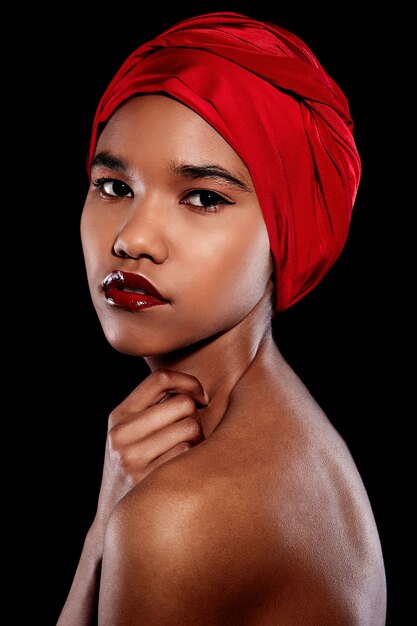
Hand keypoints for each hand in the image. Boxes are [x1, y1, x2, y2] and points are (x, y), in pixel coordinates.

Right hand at [90, 368, 207, 549]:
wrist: (114, 522)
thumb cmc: (136, 468)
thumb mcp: (130, 434)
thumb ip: (153, 408)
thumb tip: (194, 388)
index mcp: (118, 416)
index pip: (160, 379)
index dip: (189, 382)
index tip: (201, 397)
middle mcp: (121, 434)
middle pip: (183, 404)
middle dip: (195, 416)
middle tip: (190, 433)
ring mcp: (132, 459)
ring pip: (191, 428)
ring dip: (198, 439)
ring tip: (186, 452)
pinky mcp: (148, 482)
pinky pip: (189, 455)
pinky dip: (194, 460)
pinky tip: (185, 470)